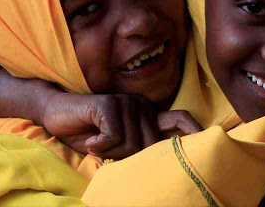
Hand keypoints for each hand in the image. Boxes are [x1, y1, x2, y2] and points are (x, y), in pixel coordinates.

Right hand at [40, 92, 202, 158]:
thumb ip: (138, 145)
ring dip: (111, 151)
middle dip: (128, 155)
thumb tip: (161, 162)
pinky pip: (115, 137)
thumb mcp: (117, 143)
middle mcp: (141, 106)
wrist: (56, 112)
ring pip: (132, 144)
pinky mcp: (111, 104)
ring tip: (97, 140)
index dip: (194, 131)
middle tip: (107, 148)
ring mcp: (127, 103)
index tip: (208, 141)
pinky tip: (91, 137)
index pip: (179, 118)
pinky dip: (100, 145)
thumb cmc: (87, 131)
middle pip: (150, 145)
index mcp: (147, 114)